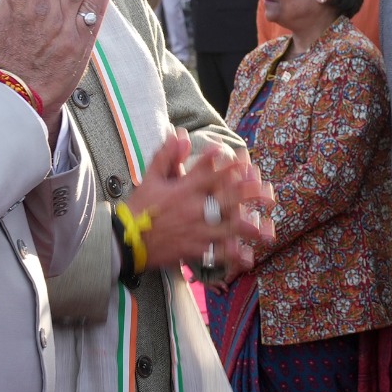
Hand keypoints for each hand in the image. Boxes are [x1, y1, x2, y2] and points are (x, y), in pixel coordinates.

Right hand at [124, 132, 274, 273]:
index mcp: (183, 188)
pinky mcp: (193, 249)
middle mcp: (193, 208)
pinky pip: (217, 253)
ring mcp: (195, 229)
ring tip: (267, 229)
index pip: (211, 172)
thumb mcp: (150, 177)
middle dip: (250, 194)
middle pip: (227, 198)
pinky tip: (249, 256)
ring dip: (249, 227)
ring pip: (228, 227)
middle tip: (268, 193)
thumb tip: (179, 134)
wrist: (124, 239)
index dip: (230, 165)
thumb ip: (166, 155)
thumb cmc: (139, 208)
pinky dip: (233, 255)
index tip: (247, 161)